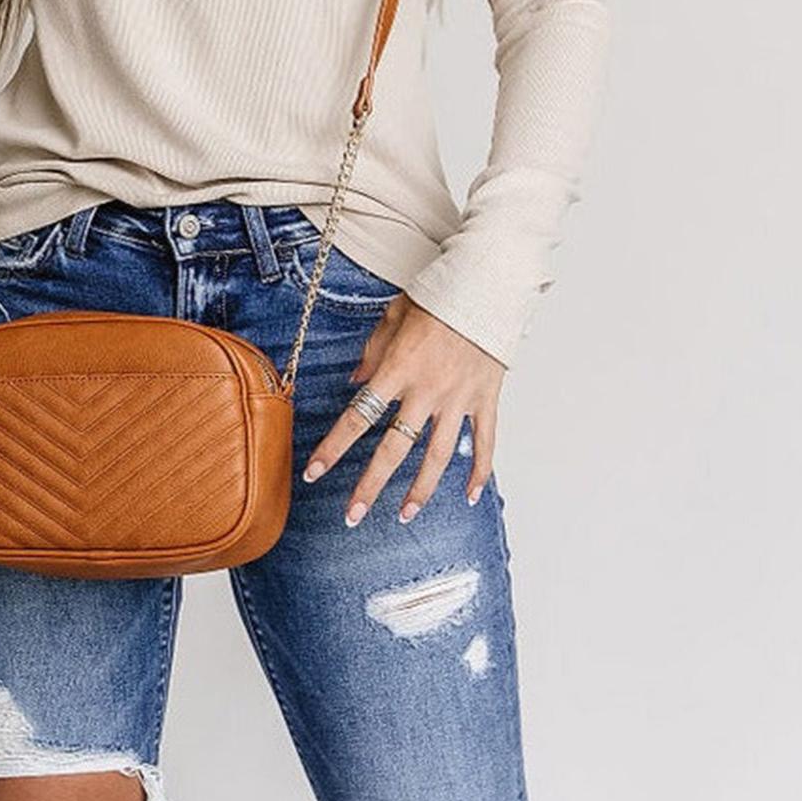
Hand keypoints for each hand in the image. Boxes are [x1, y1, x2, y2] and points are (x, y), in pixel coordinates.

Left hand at [301, 298, 505, 526]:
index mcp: (398, 369)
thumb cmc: (438, 296)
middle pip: (394, 448)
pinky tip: (470, 496)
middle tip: (353, 516)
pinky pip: (484, 443)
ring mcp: (459, 398)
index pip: (358, 417)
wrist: (487, 284)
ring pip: (438, 456)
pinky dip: (480, 471)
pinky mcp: (486, 399)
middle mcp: (427, 390)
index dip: (333, 448)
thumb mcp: (394, 316)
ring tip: (404, 516)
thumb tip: (355, 380)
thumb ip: (372, 351)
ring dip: (420, 490)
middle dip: (370, 486)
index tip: (314, 473)